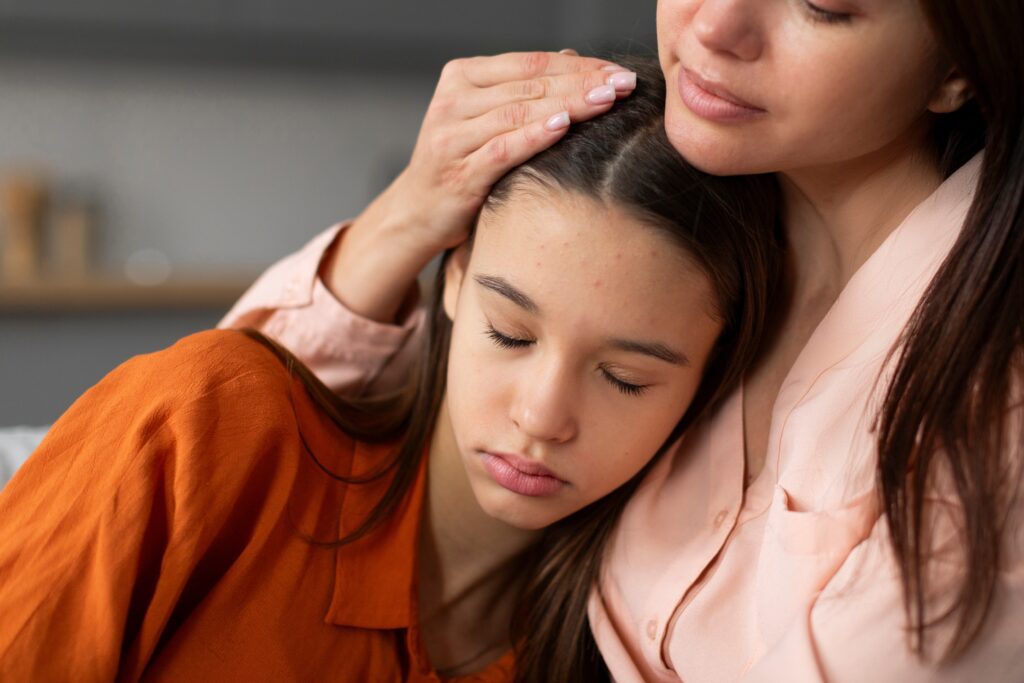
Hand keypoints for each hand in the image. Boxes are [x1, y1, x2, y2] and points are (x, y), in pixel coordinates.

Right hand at [325, 50, 636, 321]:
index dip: (577, 64)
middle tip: (623, 83)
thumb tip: (574, 59)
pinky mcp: (458, 173)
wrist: (417, 212)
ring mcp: (452, 136)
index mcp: (462, 76)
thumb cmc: (461, 162)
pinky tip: (563, 126)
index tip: (617, 71)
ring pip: (519, 112)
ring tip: (606, 100)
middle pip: (529, 85)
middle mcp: (454, 101)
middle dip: (581, 83)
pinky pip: (502, 149)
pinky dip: (534, 136)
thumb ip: (524, 89)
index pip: (530, 63)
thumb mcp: (487, 118)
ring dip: (567, 104)